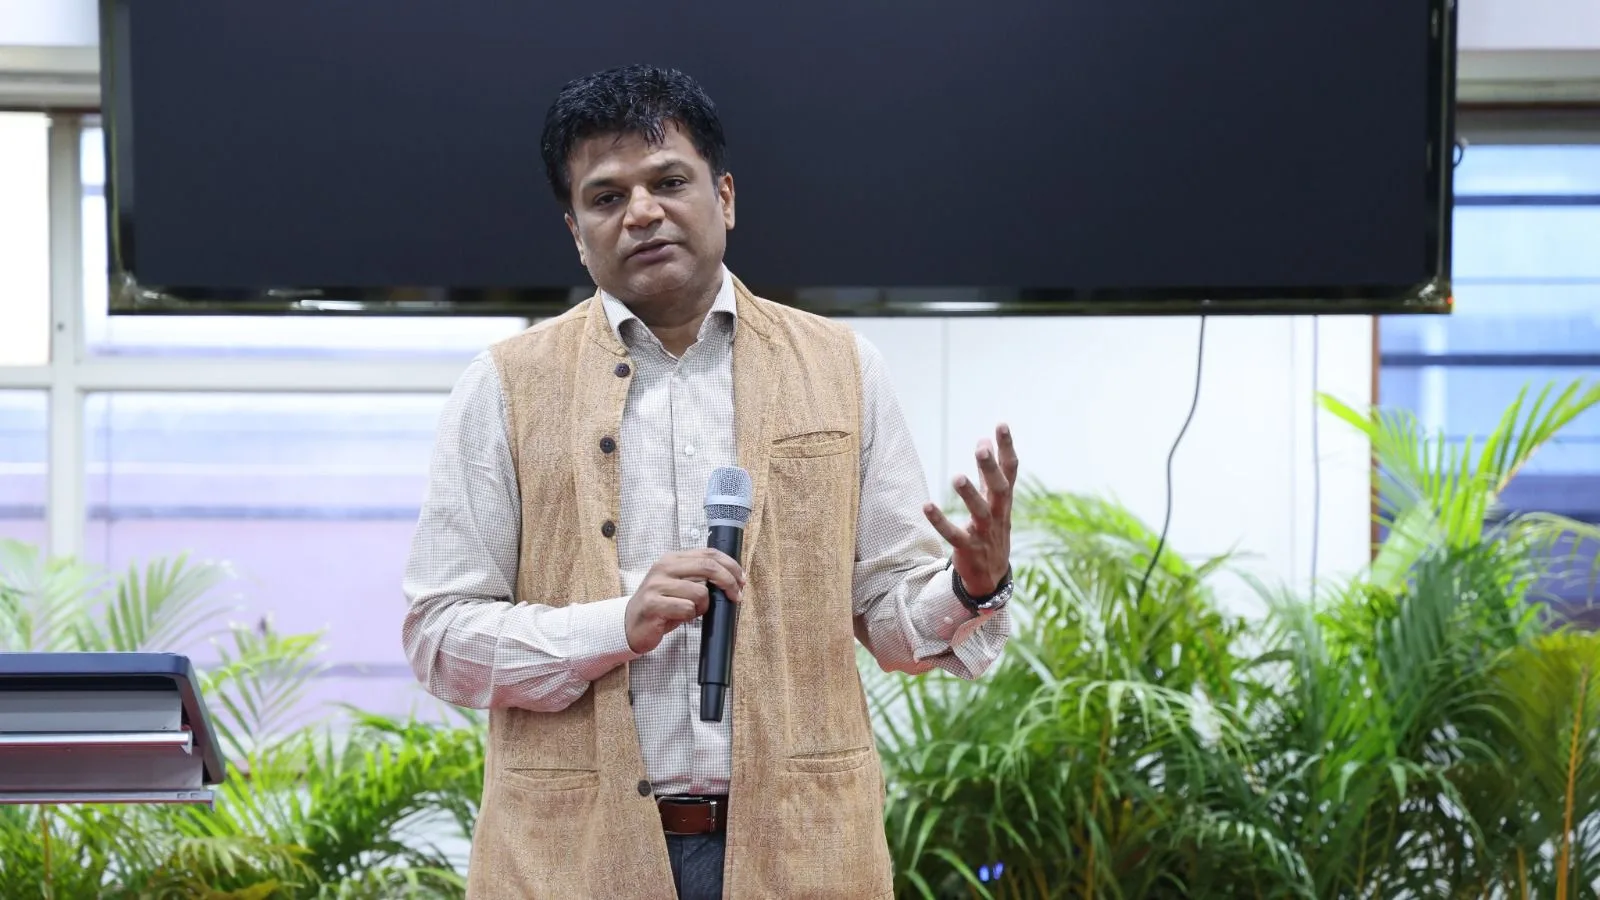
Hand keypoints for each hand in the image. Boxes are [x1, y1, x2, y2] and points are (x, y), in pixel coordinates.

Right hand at [624, 548, 744, 653]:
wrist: (630, 625)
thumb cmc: (661, 606)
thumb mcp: (680, 586)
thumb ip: (699, 577)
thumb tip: (732, 578)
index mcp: (672, 559)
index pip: (709, 553)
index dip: (730, 565)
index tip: (742, 580)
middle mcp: (663, 567)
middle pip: (708, 566)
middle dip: (728, 582)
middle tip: (736, 597)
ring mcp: (656, 585)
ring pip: (700, 591)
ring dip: (704, 606)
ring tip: (693, 612)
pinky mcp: (652, 604)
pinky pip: (686, 608)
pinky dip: (690, 616)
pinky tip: (681, 618)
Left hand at [924, 423, 1017, 596]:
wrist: (991, 577)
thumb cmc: (991, 530)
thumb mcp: (993, 501)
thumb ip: (986, 472)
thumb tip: (984, 439)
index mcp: (1003, 501)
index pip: (1010, 471)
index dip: (1007, 448)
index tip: (1001, 425)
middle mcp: (998, 515)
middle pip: (1000, 489)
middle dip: (991, 469)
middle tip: (981, 447)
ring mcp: (984, 533)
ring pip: (980, 512)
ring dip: (969, 494)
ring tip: (956, 476)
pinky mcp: (968, 549)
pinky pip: (954, 535)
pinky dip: (941, 521)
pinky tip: (927, 506)